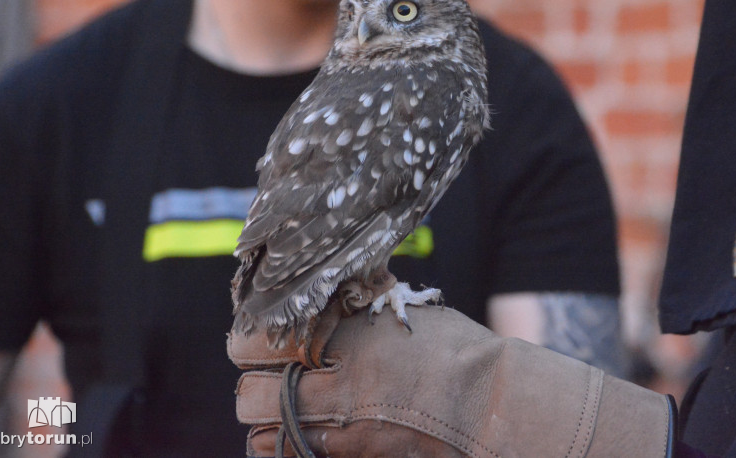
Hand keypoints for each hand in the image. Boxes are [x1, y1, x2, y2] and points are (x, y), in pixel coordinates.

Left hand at [229, 305, 673, 457]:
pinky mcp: (352, 451)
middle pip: (253, 389)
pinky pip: (292, 451)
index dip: (248, 340)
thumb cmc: (453, 349)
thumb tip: (326, 293)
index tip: (250, 338)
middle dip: (251, 382)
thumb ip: (358, 306)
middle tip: (259, 374)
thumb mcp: (403, 313)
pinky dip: (279, 445)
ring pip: (263, 426)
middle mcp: (340, 377)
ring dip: (262, 416)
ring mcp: (344, 421)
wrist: (488, 402)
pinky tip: (286, 434)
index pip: (266, 339)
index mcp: (351, 332)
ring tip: (273, 406)